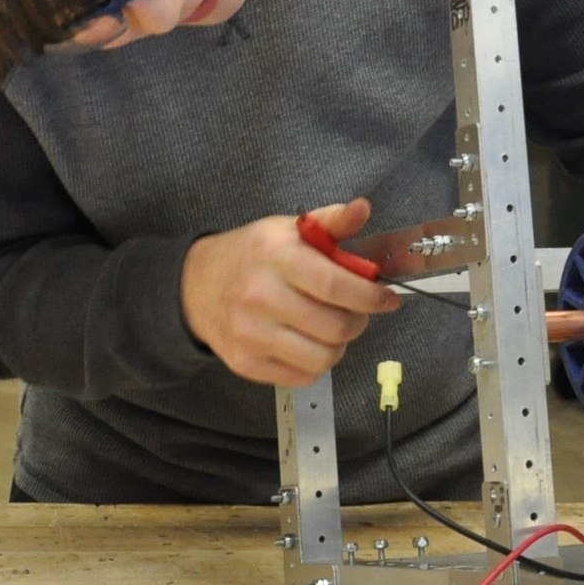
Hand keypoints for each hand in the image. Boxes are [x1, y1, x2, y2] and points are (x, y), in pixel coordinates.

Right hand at [180, 198, 400, 386]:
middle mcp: (260, 297)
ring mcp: (250, 335)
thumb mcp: (288, 229)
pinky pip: (302, 376)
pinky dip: (317, 363)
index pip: (333, 284)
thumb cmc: (252, 255)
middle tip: (357, 311)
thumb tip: (363, 208)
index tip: (387, 299)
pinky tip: (309, 342)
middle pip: (334, 326)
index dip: (369, 296)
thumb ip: (331, 221)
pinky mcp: (246, 364)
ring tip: (333, 327)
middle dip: (359, 321)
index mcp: (276, 257)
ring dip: (340, 345)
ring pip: (323, 357)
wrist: (196, 286)